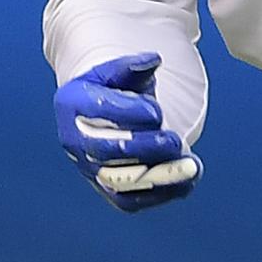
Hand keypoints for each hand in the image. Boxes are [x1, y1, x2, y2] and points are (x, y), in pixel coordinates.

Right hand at [56, 52, 198, 212]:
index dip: (129, 112)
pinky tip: (187, 183)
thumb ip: (133, 67)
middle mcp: (74, 139)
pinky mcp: (106, 189)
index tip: (157, 111)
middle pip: (106, 150)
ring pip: (120, 180)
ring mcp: (89, 168)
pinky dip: (160, 195)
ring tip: (189, 166)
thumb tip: (152, 60)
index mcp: (72, 102)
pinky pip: (129, 200)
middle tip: (175, 140)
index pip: (98, 110)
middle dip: (145, 146)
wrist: (104, 118)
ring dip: (157, 175)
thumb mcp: (119, 73)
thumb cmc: (114, 90)